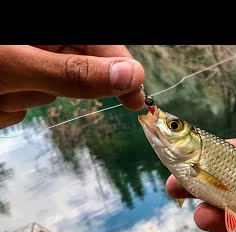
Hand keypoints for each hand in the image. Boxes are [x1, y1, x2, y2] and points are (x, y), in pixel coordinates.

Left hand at [0, 45, 144, 128]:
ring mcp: (24, 67)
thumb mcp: (21, 66)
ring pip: (47, 93)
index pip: (100, 45)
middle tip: (47, 90)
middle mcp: (39, 46)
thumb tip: (129, 77)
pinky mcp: (12, 87)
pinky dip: (9, 108)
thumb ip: (75, 73)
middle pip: (75, 72)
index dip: (121, 67)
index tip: (136, 95)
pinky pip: (26, 105)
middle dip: (58, 88)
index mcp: (47, 31)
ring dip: (25, 99)